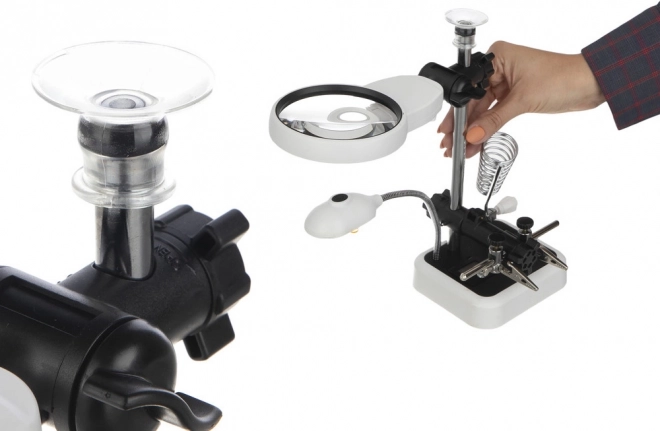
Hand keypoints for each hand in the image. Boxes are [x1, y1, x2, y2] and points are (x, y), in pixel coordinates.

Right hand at [438, 41, 605, 157]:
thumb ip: (494, 121)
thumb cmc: (564, 77)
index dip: (458, 114)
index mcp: (497, 57)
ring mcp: (506, 81)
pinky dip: (487, 128)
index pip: (470, 90)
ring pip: (483, 111)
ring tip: (461, 149)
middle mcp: (499, 67)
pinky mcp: (514, 95)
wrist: (591, 84)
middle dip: (463, 127)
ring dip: (474, 131)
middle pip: (473, 102)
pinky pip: (495, 114)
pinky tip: (476, 142)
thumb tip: (472, 136)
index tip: (450, 133)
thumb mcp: (522, 101)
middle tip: (451, 146)